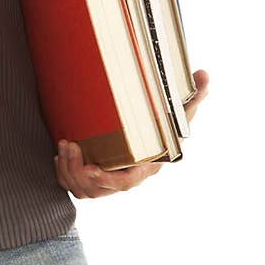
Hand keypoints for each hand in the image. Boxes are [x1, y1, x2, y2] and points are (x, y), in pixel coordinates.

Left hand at [55, 68, 209, 199]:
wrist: (149, 138)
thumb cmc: (164, 128)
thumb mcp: (179, 113)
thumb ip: (193, 97)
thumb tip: (204, 74)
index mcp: (144, 167)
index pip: (125, 182)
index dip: (107, 179)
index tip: (92, 168)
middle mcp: (126, 179)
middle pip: (97, 190)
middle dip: (78, 171)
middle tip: (68, 144)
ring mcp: (109, 183)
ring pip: (84, 190)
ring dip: (69, 170)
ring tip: (63, 145)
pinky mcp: (95, 180)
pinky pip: (76, 186)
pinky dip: (65, 174)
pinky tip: (60, 155)